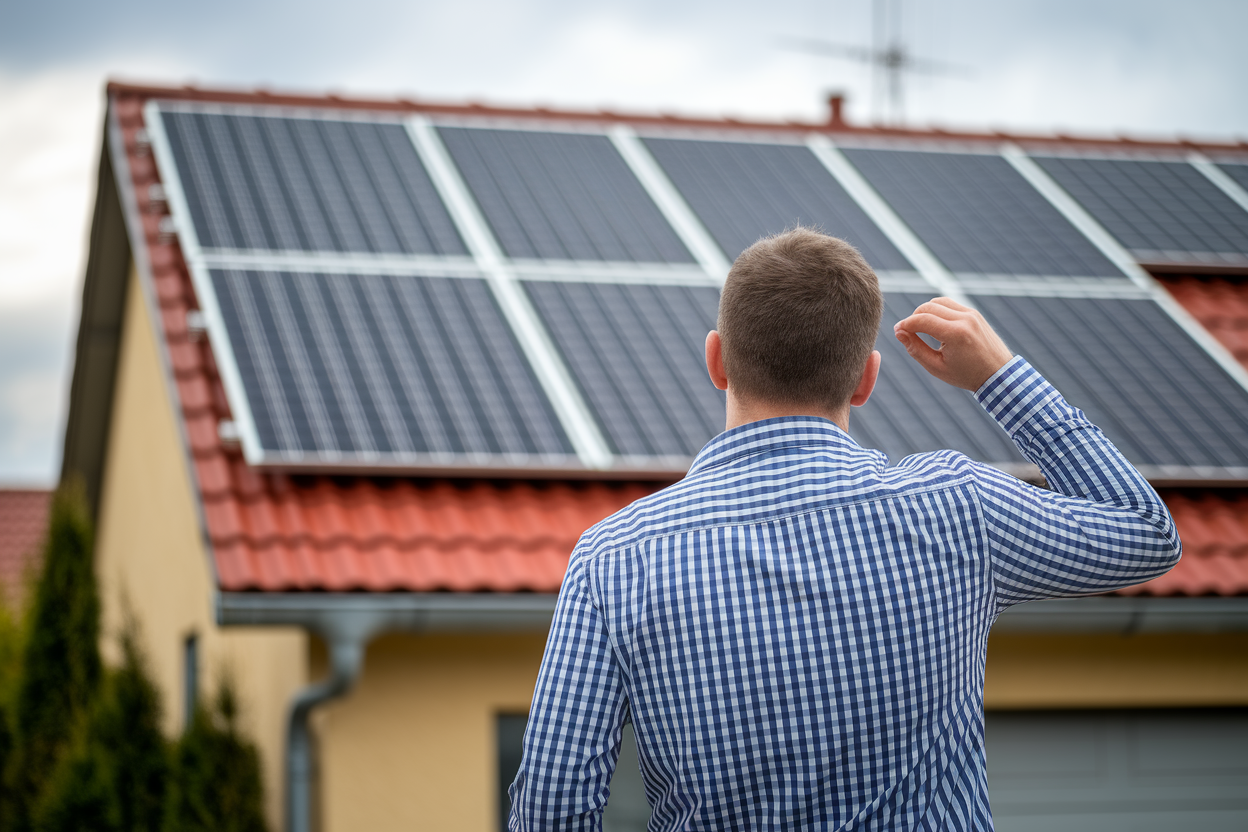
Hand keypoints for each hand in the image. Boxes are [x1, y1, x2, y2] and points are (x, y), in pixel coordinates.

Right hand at [893, 298, 1012, 390]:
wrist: (998, 374)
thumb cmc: (966, 374)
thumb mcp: (936, 367)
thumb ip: (915, 349)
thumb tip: (899, 333)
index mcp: (956, 334)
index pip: (921, 320)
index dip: (905, 325)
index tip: (897, 332)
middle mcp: (965, 319)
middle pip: (928, 307)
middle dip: (913, 317)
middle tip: (908, 332)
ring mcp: (971, 313)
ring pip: (938, 302)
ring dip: (925, 312)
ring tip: (922, 329)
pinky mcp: (974, 313)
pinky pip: (949, 304)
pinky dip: (938, 311)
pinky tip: (935, 326)